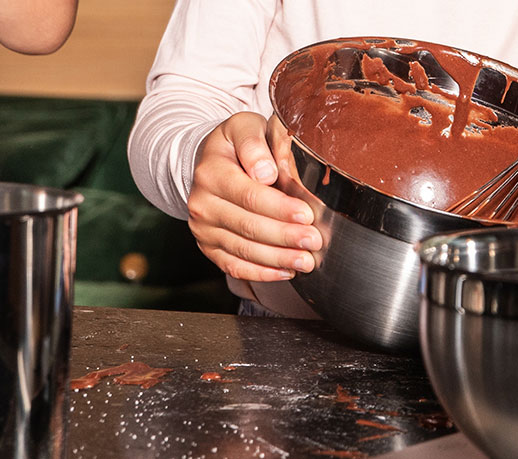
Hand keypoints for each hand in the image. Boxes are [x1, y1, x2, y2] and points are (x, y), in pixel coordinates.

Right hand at [186, 112, 321, 282]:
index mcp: (211, 171)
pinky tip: (285, 272)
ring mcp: (203, 228)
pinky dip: (260, 273)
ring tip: (306, 261)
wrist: (212, 161)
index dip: (280, 208)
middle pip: (248, 225)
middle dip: (285, 236)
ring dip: (277, 258)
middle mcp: (202, 202)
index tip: (307, 215)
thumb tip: (264, 172)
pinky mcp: (208, 246)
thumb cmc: (237, 144)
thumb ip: (254, 143)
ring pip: (242, 249)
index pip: (249, 195)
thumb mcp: (244, 127)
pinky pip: (233, 265)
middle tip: (314, 241)